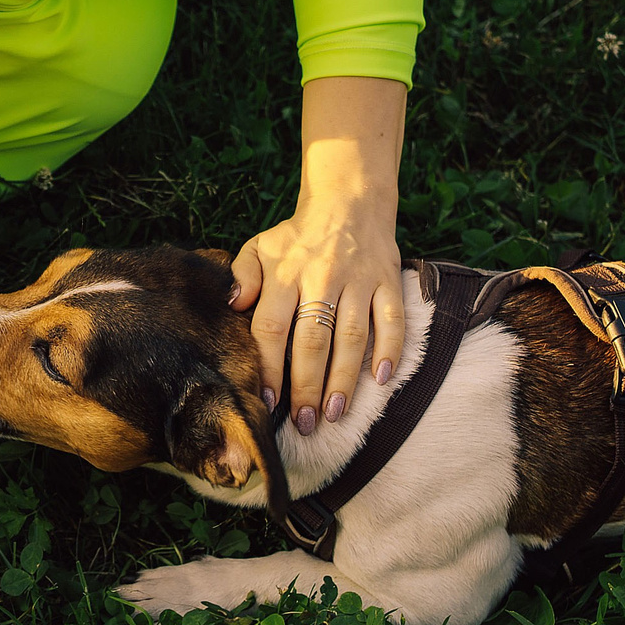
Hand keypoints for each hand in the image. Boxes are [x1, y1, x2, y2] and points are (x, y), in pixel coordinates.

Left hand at [232, 77, 409, 432]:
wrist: (350, 201)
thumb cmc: (298, 237)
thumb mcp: (260, 247)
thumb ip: (242, 275)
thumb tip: (232, 305)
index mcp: (285, 273)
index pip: (272, 327)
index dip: (269, 367)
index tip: (268, 402)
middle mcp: (322, 277)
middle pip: (312, 339)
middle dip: (307, 386)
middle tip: (304, 422)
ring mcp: (359, 280)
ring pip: (352, 335)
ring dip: (344, 378)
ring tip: (335, 413)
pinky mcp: (388, 280)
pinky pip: (392, 318)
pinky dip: (389, 349)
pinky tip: (380, 380)